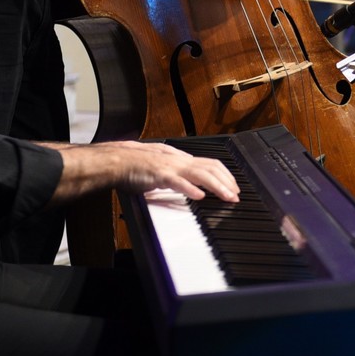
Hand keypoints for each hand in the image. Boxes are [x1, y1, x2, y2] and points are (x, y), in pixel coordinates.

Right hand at [106, 141, 238, 201]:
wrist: (118, 161)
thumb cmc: (138, 165)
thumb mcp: (164, 166)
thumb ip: (179, 172)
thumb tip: (193, 181)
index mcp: (181, 159)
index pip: (211, 163)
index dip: (225, 174)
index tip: (234, 187)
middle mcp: (179, 160)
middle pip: (210, 168)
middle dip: (227, 182)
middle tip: (236, 195)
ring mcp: (170, 166)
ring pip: (199, 174)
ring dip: (216, 186)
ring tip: (226, 196)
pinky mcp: (159, 175)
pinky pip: (177, 182)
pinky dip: (190, 189)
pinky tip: (199, 196)